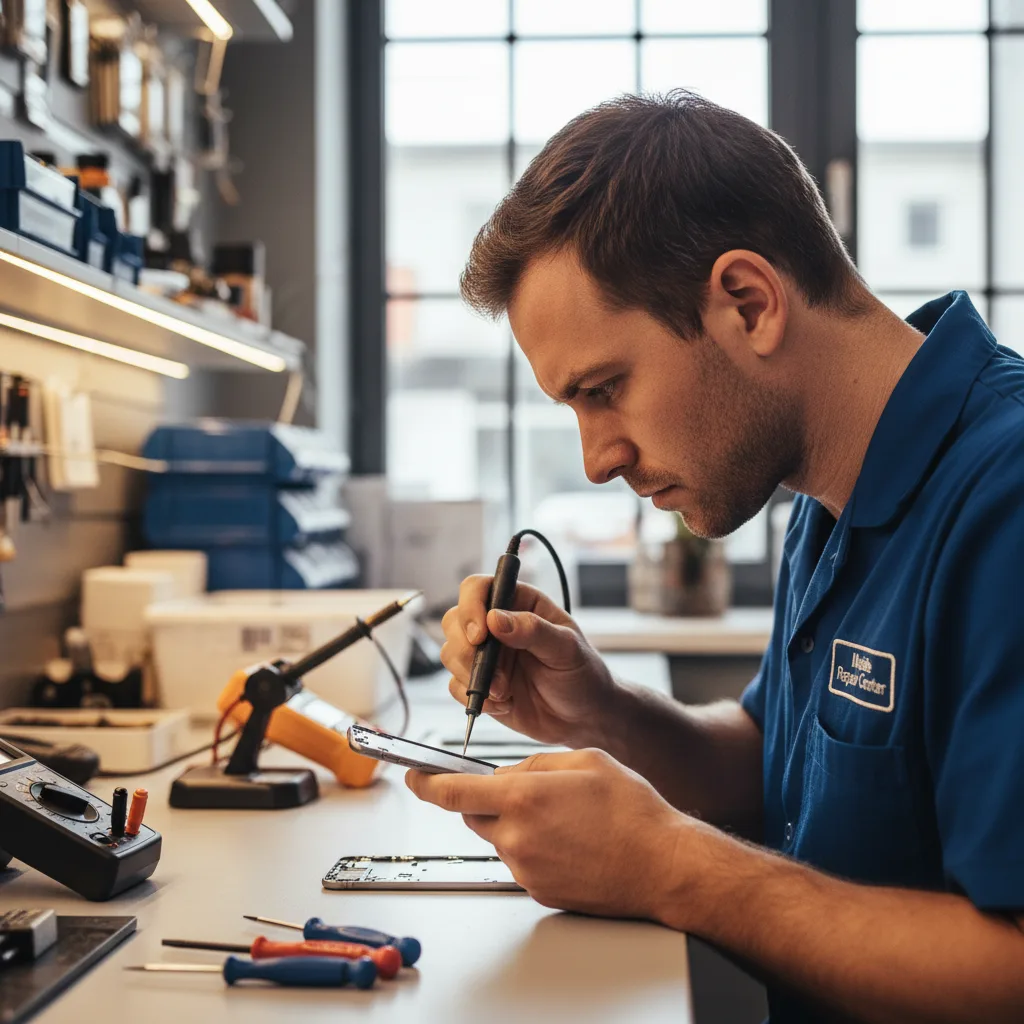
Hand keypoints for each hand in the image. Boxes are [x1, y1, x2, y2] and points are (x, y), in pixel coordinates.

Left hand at [406, 749, 694, 919]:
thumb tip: (507, 772)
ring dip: (517, 825)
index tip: (414, 776)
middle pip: (475, 815)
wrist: (663, 865)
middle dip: (488, 800)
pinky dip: (535, 848)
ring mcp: (526, 868)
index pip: (452, 792)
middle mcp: (517, 836)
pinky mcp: (538, 891)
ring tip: (565, 819)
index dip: (426, 783)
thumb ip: (535, 762)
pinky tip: (571, 842)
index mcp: (523, 797)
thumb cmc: (632, 812)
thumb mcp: (584, 760)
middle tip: (530, 793)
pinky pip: (521, 862)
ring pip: (500, 838)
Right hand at [440, 576, 618, 746]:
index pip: (479, 588)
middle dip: (466, 649)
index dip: (471, 606)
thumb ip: (533, 631)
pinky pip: (455, 685)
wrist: (584, 718)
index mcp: (519, 603)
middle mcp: (497, 625)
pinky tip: (503, 704)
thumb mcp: (567, 649)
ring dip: (472, 676)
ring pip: (451, 653)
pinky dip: (474, 698)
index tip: (481, 633)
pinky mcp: (480, 683)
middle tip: (492, 672)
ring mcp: (486, 655)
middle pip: (455, 620)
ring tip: (504, 692)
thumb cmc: (583, 674)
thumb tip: (495, 619)